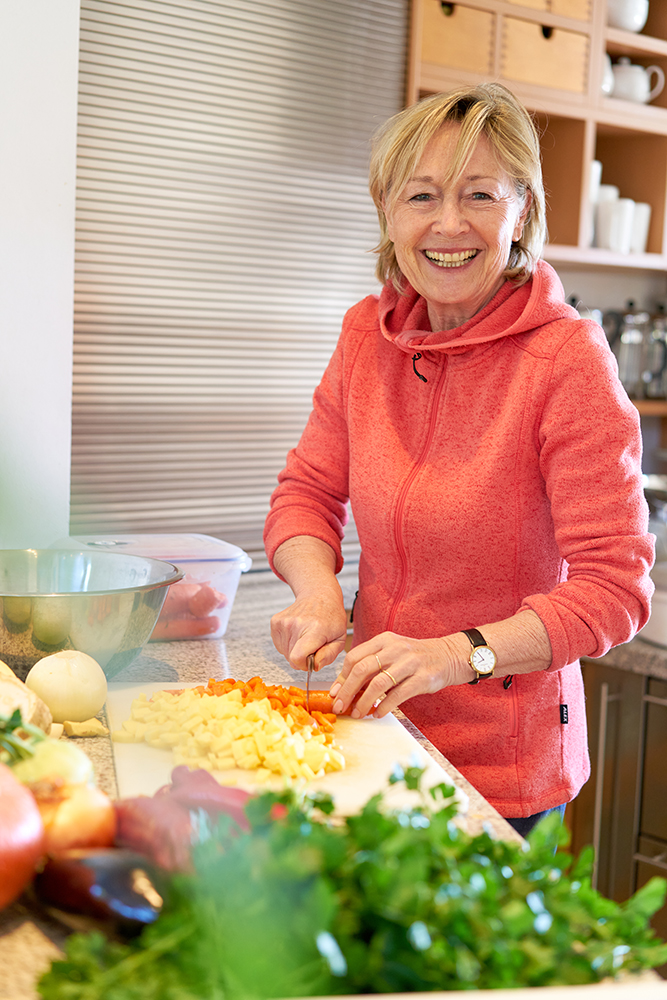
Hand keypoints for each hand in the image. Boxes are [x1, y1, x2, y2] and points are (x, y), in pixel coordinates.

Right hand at [270, 588, 346, 670]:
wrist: (318, 595)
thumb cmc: (331, 617)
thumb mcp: (339, 639)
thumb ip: (328, 656)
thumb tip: (314, 666)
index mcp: (315, 629)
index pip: (297, 657)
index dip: (304, 665)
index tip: (312, 660)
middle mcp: (297, 624)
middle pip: (291, 658)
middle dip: (303, 658)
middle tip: (313, 645)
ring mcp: (284, 622)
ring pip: (285, 653)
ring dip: (295, 650)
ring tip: (306, 637)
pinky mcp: (275, 622)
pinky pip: (279, 645)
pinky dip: (288, 644)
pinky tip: (298, 633)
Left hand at [329, 631, 468, 718]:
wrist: (448, 656)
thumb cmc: (415, 658)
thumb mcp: (392, 653)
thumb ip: (372, 665)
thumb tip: (347, 688)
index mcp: (384, 640)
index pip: (354, 656)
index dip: (342, 677)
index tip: (335, 693)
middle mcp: (395, 648)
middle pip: (362, 669)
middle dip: (347, 691)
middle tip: (340, 706)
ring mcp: (409, 663)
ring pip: (378, 683)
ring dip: (364, 702)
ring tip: (358, 713)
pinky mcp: (422, 678)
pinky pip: (397, 695)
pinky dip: (384, 706)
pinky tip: (377, 713)